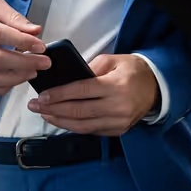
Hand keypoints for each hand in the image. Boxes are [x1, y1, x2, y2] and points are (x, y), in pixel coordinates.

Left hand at [27, 54, 159, 134]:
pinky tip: (61, 120)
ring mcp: (118, 122)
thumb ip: (92, 67)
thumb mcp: (114, 60)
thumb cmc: (133, 70)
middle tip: (35, 106)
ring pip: (82, 126)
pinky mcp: (117, 131)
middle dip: (53, 109)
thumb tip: (69, 78)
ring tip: (44, 114)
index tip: (42, 96)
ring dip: (60, 121)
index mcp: (115, 86)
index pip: (82, 91)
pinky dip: (73, 127)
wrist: (156, 88)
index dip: (59, 94)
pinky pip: (91, 131)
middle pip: (79, 111)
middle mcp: (117, 106)